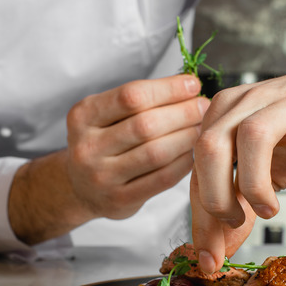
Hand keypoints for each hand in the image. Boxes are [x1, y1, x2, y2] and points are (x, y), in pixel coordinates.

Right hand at [8, 74, 208, 244]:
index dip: (168, 89)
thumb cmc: (105, 141)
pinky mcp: (120, 200)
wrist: (82, 188)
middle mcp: (87, 146)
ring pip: (156, 153)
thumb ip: (141, 100)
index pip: (132, 95)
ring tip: (201, 128)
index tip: (192, 84)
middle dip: (182, 113)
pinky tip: (192, 153)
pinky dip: (183, 163)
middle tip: (203, 107)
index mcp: (83, 115)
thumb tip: (188, 87)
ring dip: (186, 137)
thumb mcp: (107, 114)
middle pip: (146, 124)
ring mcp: (102, 177)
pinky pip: (162, 179)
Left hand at [191, 21, 285, 271]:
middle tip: (234, 223)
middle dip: (215, 196)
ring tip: (268, 209)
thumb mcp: (259, 163)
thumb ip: (235, 202)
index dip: (199, 218)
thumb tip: (214, 253)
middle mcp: (249, 103)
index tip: (208, 259)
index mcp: (223, 113)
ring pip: (253, 136)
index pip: (198, 168)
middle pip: (210, 145)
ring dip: (255, 184)